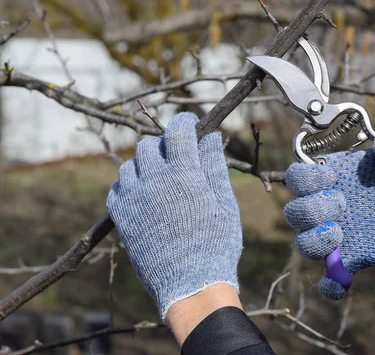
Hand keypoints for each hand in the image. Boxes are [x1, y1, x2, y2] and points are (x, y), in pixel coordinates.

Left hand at [107, 112, 241, 319]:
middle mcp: (154, 181)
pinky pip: (117, 189)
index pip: (178, 131)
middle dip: (165, 144)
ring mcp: (134, 199)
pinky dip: (129, 185)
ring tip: (161, 178)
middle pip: (150, 144)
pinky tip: (144, 195)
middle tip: (178, 157)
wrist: (191, 285)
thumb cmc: (216, 243)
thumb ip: (215, 166)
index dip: (186, 122)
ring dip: (145, 164)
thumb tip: (211, 137)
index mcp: (184, 174)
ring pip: (130, 165)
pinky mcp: (122, 217)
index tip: (191, 124)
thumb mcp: (224, 203)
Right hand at [284, 115, 374, 299]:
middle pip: (293, 212)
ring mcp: (341, 235)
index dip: (304, 178)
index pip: (296, 176)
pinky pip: (330, 281)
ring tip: (339, 234)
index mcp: (336, 176)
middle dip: (310, 209)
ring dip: (312, 242)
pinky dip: (331, 285)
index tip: (333, 177)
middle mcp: (331, 206)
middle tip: (342, 204)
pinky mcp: (355, 259)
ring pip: (304, 245)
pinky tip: (346, 279)